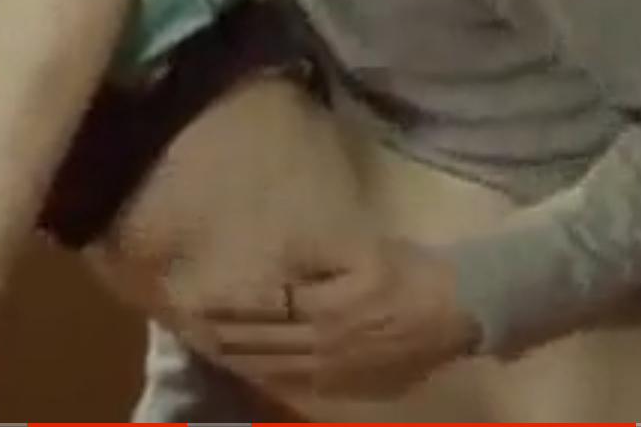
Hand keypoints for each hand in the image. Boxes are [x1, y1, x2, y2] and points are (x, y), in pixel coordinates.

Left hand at [191, 240, 483, 397]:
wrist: (452, 315)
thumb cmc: (408, 273)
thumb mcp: (363, 253)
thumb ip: (318, 259)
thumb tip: (275, 263)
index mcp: (326, 307)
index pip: (265, 305)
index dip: (230, 301)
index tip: (198, 292)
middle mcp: (321, 344)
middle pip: (260, 340)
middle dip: (221, 331)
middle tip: (188, 318)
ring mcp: (329, 371)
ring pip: (269, 366)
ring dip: (234, 355)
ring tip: (204, 342)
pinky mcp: (340, 387)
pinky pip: (291, 383)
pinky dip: (261, 374)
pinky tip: (244, 366)